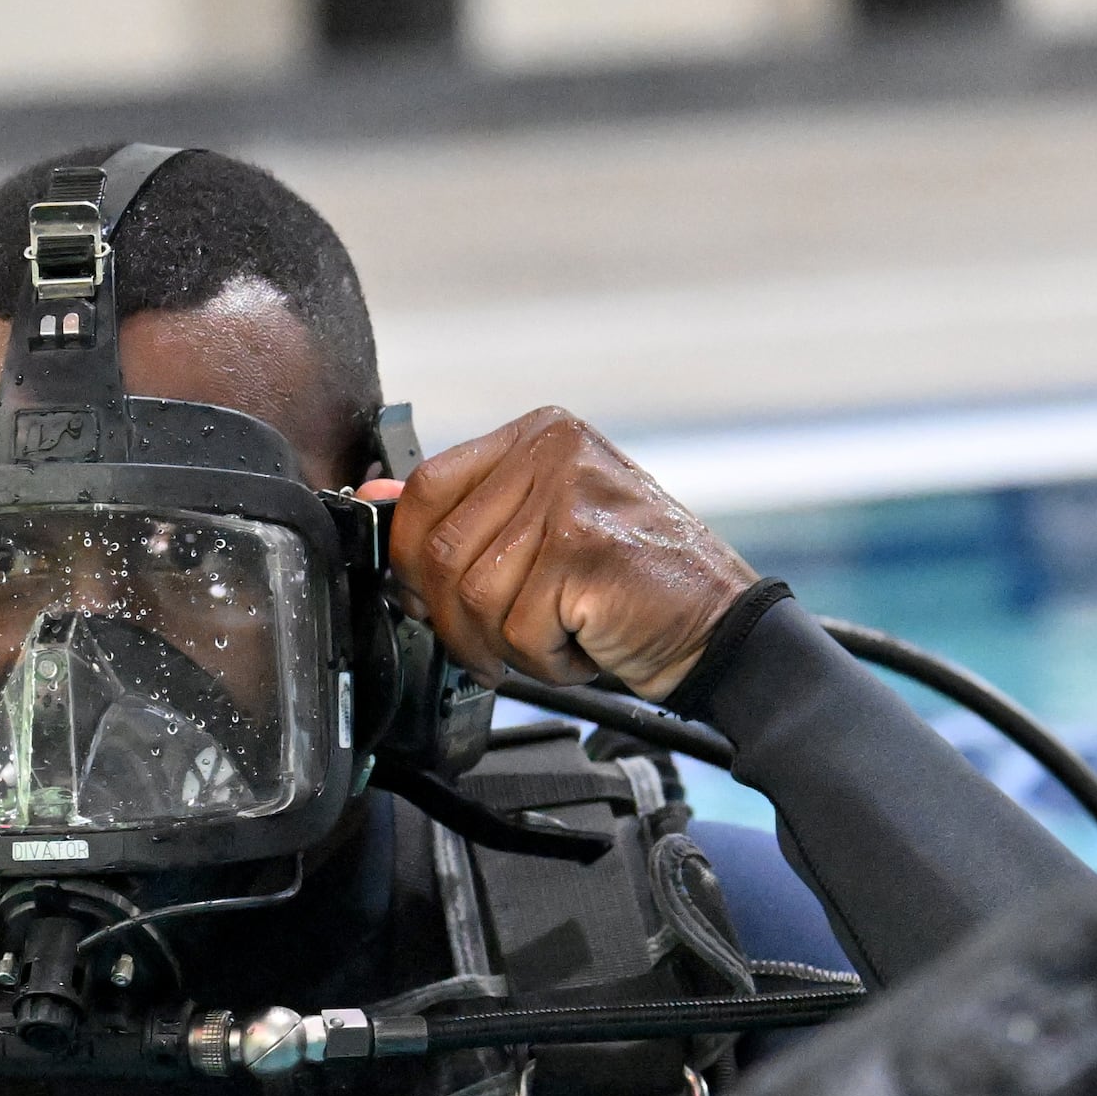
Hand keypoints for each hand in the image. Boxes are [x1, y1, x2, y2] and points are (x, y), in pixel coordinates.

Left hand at [372, 407, 758, 698]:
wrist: (722, 627)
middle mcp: (555, 453)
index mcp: (541, 435)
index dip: (407, 554)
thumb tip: (374, 501)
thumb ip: (466, 513)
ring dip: (504, 644)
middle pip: (439, 550)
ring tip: (555, 637)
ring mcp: (571, 499)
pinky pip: (517, 629)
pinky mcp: (585, 553)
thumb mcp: (544, 533)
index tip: (419, 594)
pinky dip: (544, 660)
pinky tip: (584, 643)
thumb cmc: (631, 585)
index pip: (427, 486)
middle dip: (453, 619)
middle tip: (491, 642)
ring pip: (472, 596)